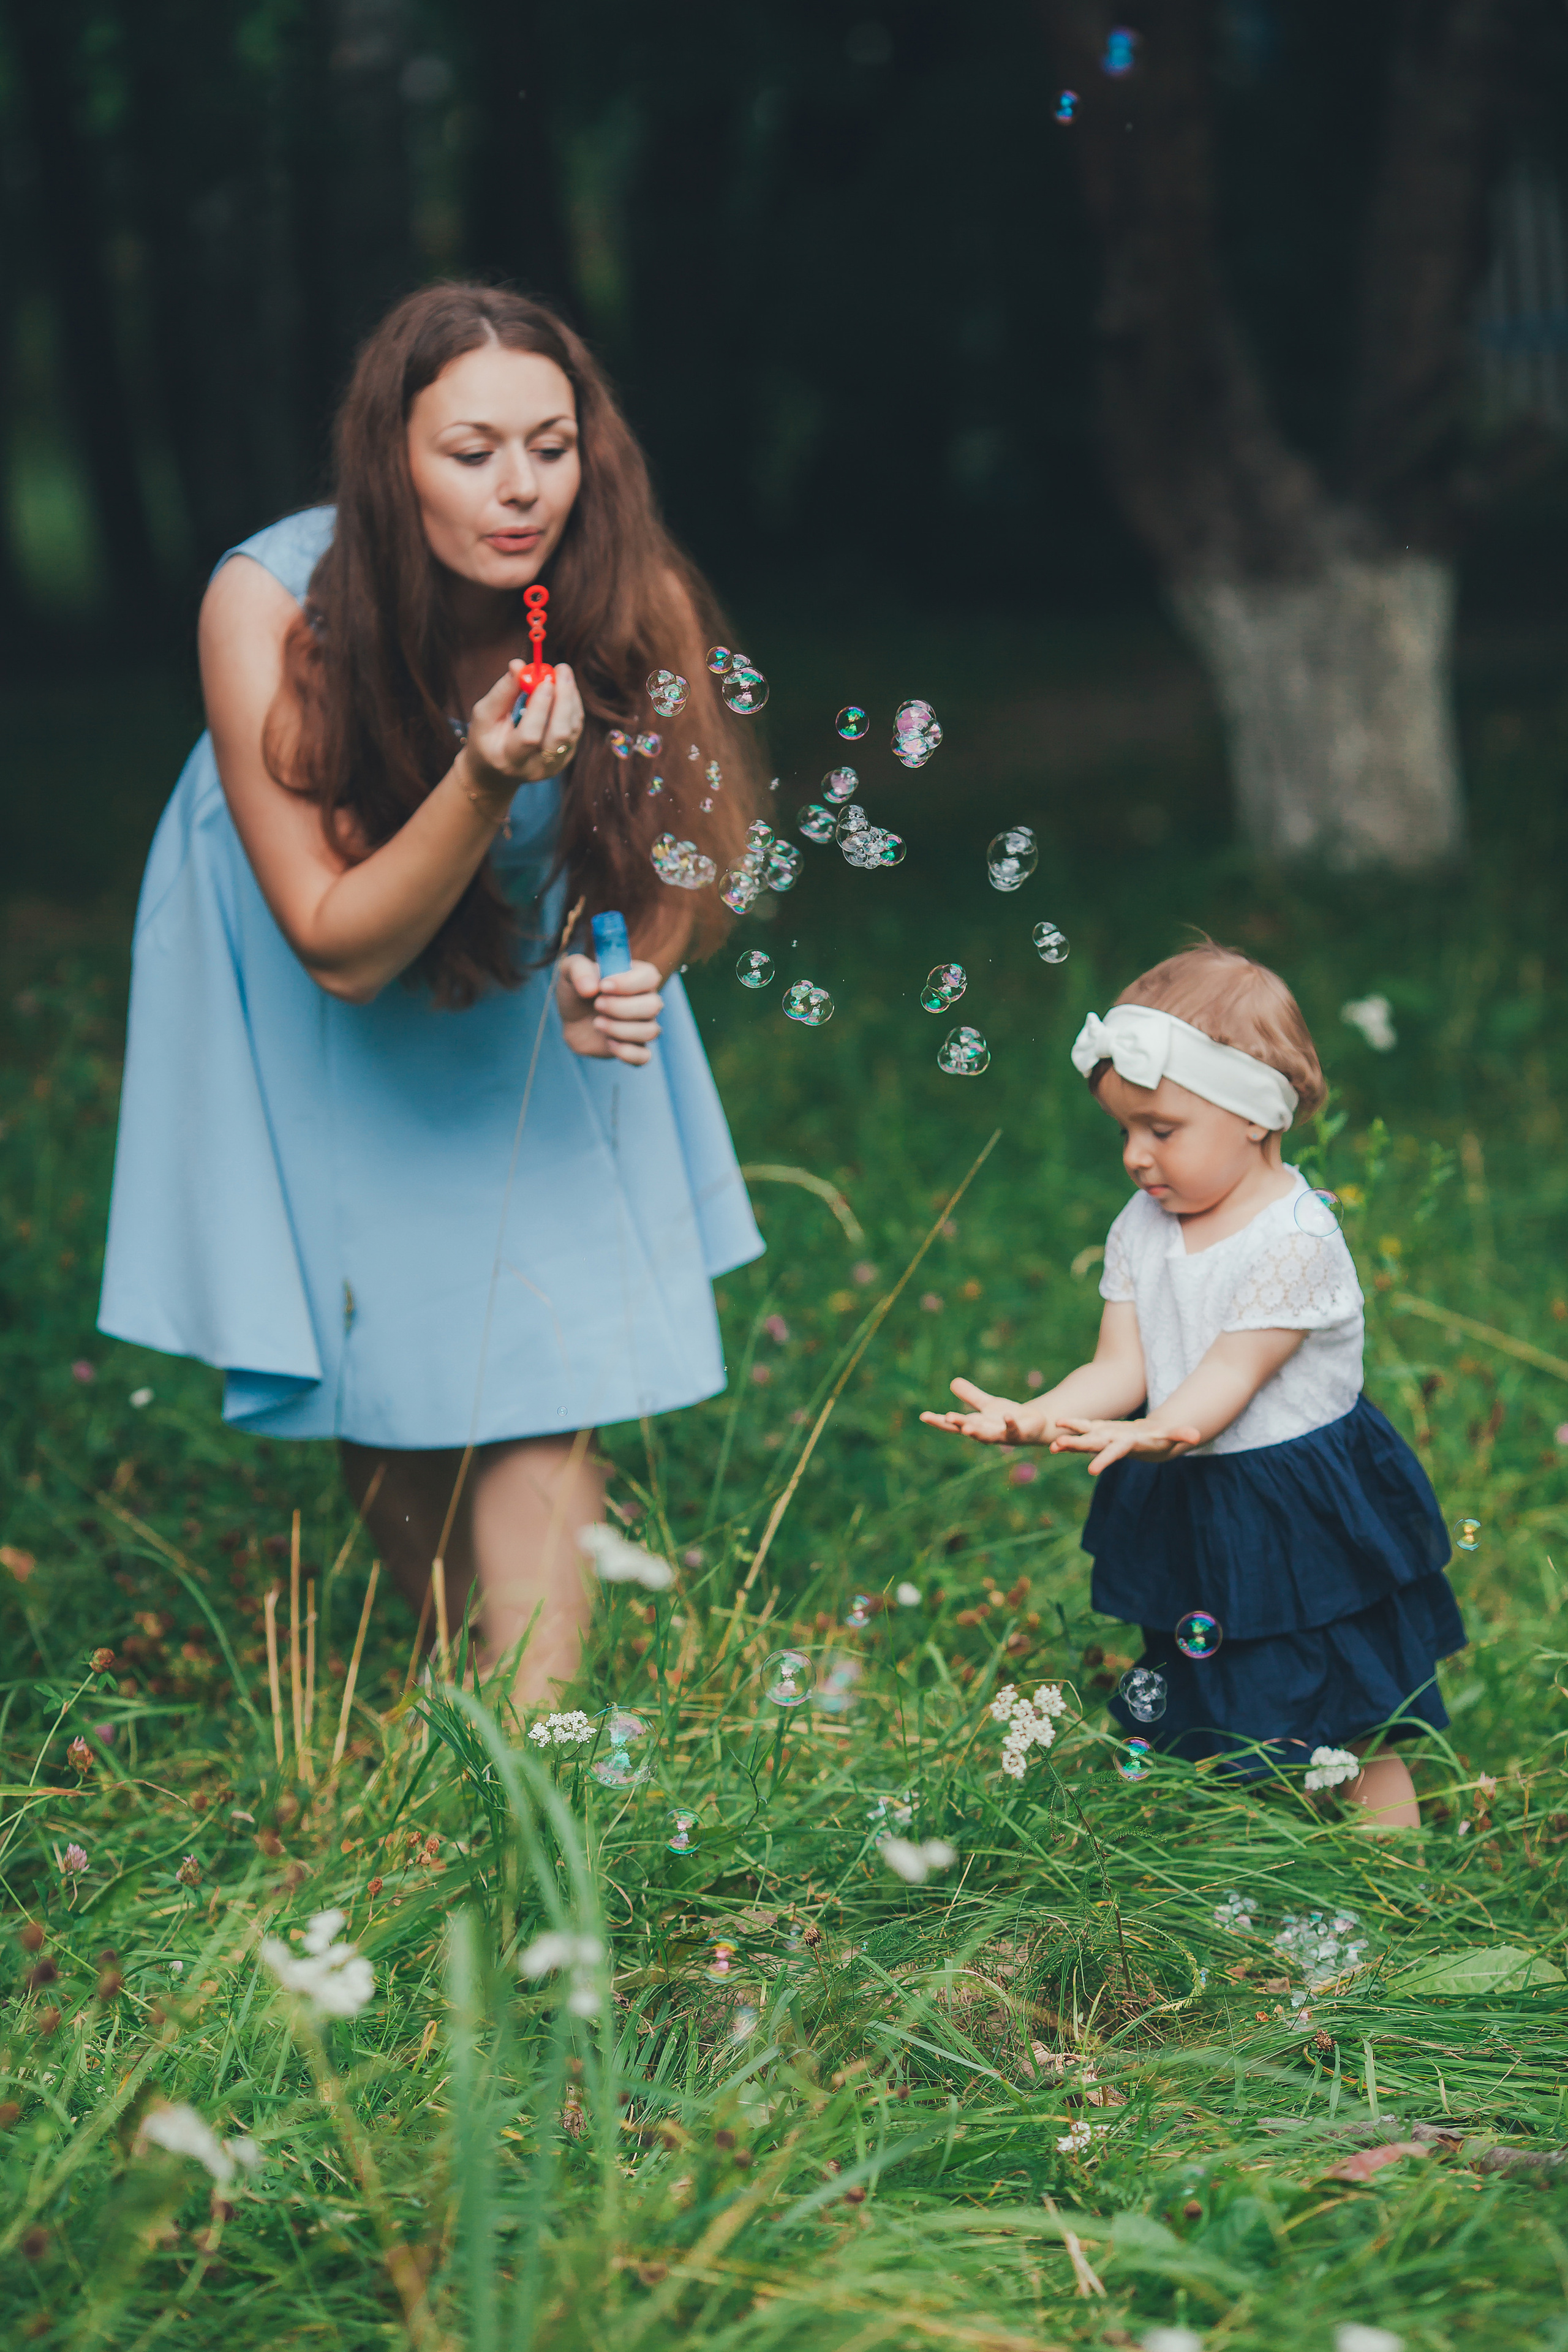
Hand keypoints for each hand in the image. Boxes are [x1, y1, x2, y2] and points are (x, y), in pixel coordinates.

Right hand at [463, 661, 584, 797]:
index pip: (530, 736)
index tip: (544, 679)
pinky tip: (565, 688)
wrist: (496, 771)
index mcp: (510, 759)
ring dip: (571, 698)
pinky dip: (573, 705)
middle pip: (560, 735)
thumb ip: (502, 692)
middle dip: (564, 699)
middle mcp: (536, 767)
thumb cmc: (487, 739)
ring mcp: (555, 765)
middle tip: (561, 669)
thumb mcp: (484, 716)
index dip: (539, 707)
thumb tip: (518, 664)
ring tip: (562, 673)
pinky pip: (576, 728)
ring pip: (573, 730)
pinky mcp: (566, 758)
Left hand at [557, 954, 664, 1065]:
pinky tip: (608, 1043)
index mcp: (637, 976)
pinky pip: (644, 1056)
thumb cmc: (577, 990)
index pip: (650, 976)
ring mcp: (643, 1026)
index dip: (629, 983)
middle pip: (653, 1005)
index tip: (603, 986)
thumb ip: (579, 970)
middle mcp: (646, 1000)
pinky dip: (626, 1052)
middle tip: (597, 1005)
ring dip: (619, 1029)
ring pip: (650, 1031)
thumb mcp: (571, 970)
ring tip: (597, 1023)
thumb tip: (591, 988)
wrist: (572, 1018)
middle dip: (621, 1007)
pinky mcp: (634, 1048)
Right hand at [920, 1378, 1054, 1445]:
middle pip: (968, 1430)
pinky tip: (1006, 1415)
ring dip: (977, 1433)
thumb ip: (971, 1395)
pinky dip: (1009, 1423)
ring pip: (987, 1436)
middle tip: (947, 1418)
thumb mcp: (988, 1404)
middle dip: (958, 1425)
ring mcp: (1002, 1435)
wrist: (1035, 1426)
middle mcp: (986, 1433)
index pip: (953, 1424)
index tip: (924, 1416)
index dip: (938, 1420)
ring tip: (968, 1428)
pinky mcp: (1019, 1433)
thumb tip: (953, 1382)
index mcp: (976, 1424)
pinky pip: (1013, 1429)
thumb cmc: (1008, 1417)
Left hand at [1049, 1417, 1201, 1474]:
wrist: (1150, 1444)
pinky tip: (1058, 1424)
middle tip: (1055, 1446)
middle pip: (1092, 1445)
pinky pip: (1085, 1427)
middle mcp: (1112, 1443)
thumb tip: (1196, 1435)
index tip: (1091, 1470)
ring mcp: (1105, 1437)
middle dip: (1075, 1446)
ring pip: (1084, 1438)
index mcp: (1127, 1445)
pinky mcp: (1101, 1429)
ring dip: (1069, 1440)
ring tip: (1051, 1444)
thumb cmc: (1161, 1438)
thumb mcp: (1171, 1435)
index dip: (1103, 1459)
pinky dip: (1073, 1426)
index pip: (1114, 1453)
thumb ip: (1181, 1434)